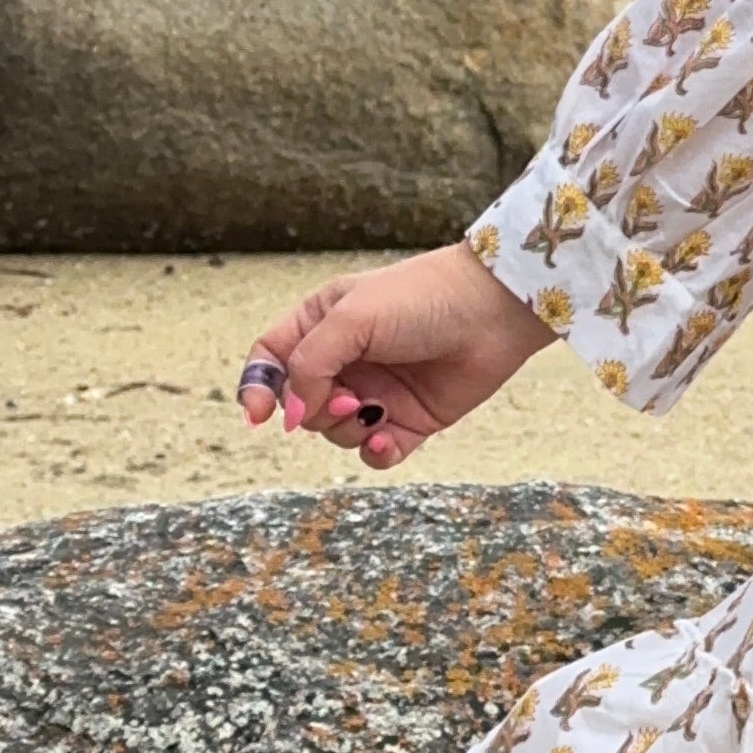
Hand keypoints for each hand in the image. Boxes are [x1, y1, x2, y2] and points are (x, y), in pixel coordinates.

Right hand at [238, 245, 555, 471]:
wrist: (495, 311)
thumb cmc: (421, 300)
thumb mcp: (352, 319)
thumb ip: (309, 364)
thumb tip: (291, 415)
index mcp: (323, 323)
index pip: (271, 360)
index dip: (258, 388)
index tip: (259, 416)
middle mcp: (347, 360)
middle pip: (301, 405)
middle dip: (316, 410)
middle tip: (351, 398)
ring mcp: (378, 390)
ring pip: (336, 432)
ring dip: (349, 430)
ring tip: (378, 411)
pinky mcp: (411, 419)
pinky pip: (377, 452)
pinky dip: (377, 453)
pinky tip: (386, 442)